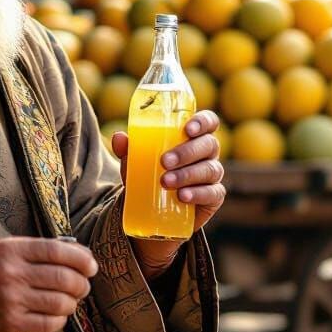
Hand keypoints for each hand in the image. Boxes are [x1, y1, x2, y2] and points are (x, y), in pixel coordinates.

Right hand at [0, 237, 97, 331]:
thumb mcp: (5, 252)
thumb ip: (38, 252)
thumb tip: (81, 256)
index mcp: (12, 250)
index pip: (57, 251)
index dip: (81, 259)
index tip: (92, 266)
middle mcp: (12, 273)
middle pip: (64, 278)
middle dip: (82, 284)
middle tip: (83, 286)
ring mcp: (11, 300)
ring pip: (60, 302)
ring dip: (72, 303)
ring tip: (70, 301)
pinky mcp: (11, 324)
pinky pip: (50, 323)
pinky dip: (60, 319)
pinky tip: (55, 315)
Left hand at [111, 110, 225, 273]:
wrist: (152, 210)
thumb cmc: (149, 175)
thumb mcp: (136, 163)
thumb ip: (129, 150)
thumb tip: (118, 138)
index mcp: (194, 137)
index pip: (208, 122)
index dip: (203, 122)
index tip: (187, 129)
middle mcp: (207, 153)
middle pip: (209, 145)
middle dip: (187, 152)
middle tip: (164, 161)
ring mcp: (212, 175)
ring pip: (210, 169)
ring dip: (188, 174)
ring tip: (166, 182)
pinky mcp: (213, 197)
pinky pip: (213, 193)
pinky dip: (198, 194)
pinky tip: (183, 196)